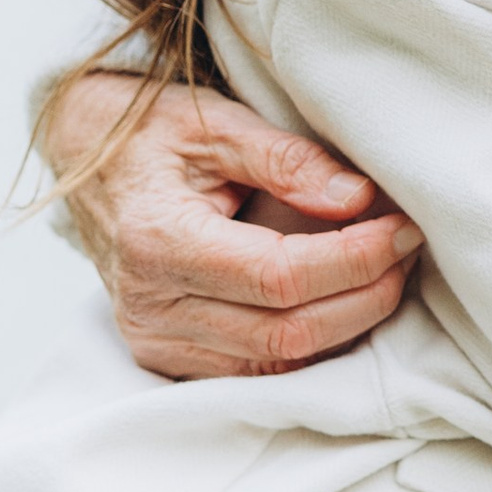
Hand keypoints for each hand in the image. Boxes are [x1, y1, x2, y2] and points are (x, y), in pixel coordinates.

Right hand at [38, 71, 421, 381]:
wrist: (85, 163)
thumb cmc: (150, 135)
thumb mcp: (216, 123)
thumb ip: (287, 160)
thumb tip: (358, 199)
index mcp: (157, 241)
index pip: (279, 276)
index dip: (353, 259)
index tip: (401, 229)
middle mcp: (150, 306)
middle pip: (286, 331)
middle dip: (364, 296)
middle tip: (406, 250)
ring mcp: (155, 340)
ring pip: (278, 360)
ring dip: (346, 324)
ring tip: (385, 272)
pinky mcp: (166, 356)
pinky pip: (256, 368)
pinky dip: (310, 342)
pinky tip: (342, 301)